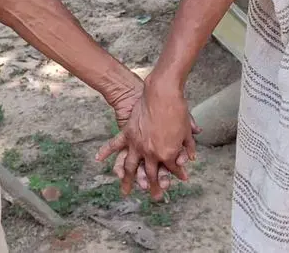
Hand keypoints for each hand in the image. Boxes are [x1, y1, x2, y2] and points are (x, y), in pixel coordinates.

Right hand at [96, 76, 197, 200]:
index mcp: (167, 153)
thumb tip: (190, 157)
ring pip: (131, 167)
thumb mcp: (187, 129)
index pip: (173, 169)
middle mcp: (151, 153)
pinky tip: (98, 160)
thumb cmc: (177, 110)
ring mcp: (137, 145)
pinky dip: (106, 152)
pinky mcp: (128, 134)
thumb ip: (188, 146)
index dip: (178, 174)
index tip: (181, 178)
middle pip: (151, 174)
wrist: (162, 93)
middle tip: (155, 196)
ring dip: (128, 181)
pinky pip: (115, 145)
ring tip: (125, 192)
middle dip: (154, 187)